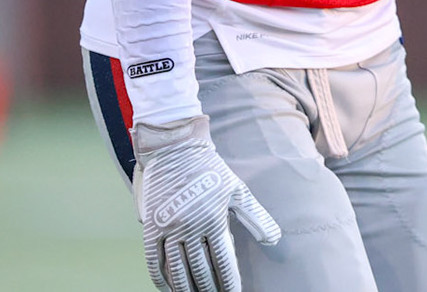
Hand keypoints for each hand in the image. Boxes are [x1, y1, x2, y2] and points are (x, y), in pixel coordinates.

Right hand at [132, 115, 280, 291]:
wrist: (176, 149)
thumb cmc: (211, 170)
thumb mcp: (237, 190)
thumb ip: (255, 217)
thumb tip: (274, 239)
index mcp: (214, 219)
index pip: (223, 260)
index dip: (229, 281)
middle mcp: (190, 227)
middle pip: (200, 269)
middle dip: (209, 289)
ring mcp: (168, 228)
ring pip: (176, 269)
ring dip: (186, 288)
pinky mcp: (151, 226)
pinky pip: (154, 259)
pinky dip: (161, 278)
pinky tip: (169, 289)